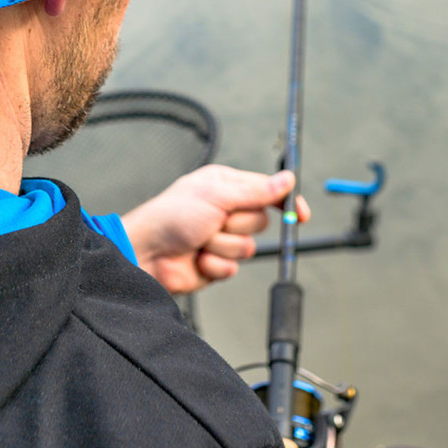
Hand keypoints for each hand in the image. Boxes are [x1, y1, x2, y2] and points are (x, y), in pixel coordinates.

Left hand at [120, 165, 309, 294]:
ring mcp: (220, 237)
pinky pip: (232, 267)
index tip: (300, 214)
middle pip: (258, 221)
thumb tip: (287, 179)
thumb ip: (255, 190)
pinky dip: (214, 264)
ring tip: (199, 240)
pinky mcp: (216, 262)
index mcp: (226, 186)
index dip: (285, 201)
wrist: (147, 252)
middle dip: (237, 225)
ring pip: (247, 247)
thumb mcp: (216, 195)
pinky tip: (196, 258)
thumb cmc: (172, 215)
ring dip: (222, 246)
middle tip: (214, 221)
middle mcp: (225, 210)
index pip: (267, 190)